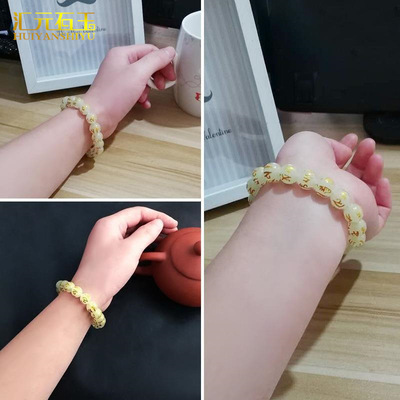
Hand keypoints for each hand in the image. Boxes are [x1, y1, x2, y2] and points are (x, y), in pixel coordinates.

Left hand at [72, 207, 177, 309]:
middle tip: (171, 230)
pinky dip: (142, 244)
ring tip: (165, 239)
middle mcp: (108, 229)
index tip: (172, 223)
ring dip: (150, 235)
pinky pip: (130, 243)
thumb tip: (157, 223)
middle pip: (137, 221)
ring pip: (134, 232)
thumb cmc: (106, 272)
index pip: (139, 212)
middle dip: (155, 225)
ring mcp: (109, 242)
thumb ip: (146, 233)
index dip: (158, 216)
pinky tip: (153, 249)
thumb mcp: (131, 250)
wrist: (89, 295)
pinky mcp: (111, 253)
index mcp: (110, 223)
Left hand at [83, 44, 175, 137]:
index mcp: (122, 53)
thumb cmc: (115, 94)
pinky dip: (142, 97)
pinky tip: (144, 104)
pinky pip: (136, 90)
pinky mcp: (118, 92)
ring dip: (149, 88)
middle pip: (146, 64)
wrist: (96, 117)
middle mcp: (119, 63)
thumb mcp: (139, 73)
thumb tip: (170, 51)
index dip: (163, 62)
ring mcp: (118, 78)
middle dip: (156, 75)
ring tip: (146, 97)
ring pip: (142, 78)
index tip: (171, 76)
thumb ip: (156, 60)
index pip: (150, 51)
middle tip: (162, 87)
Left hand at [276, 131, 391, 239]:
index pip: (328, 167)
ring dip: (372, 171)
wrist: (310, 193)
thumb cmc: (303, 165)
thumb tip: (343, 153)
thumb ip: (328, 144)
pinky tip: (381, 180)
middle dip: (360, 158)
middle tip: (368, 144)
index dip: (342, 151)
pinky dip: (382, 197)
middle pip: (348, 178)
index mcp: (308, 180)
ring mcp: (341, 212)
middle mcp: (324, 197)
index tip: (352, 138)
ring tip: (375, 157)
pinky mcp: (358, 226)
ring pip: (364, 192)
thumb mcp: (308, 142)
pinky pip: (377, 214)